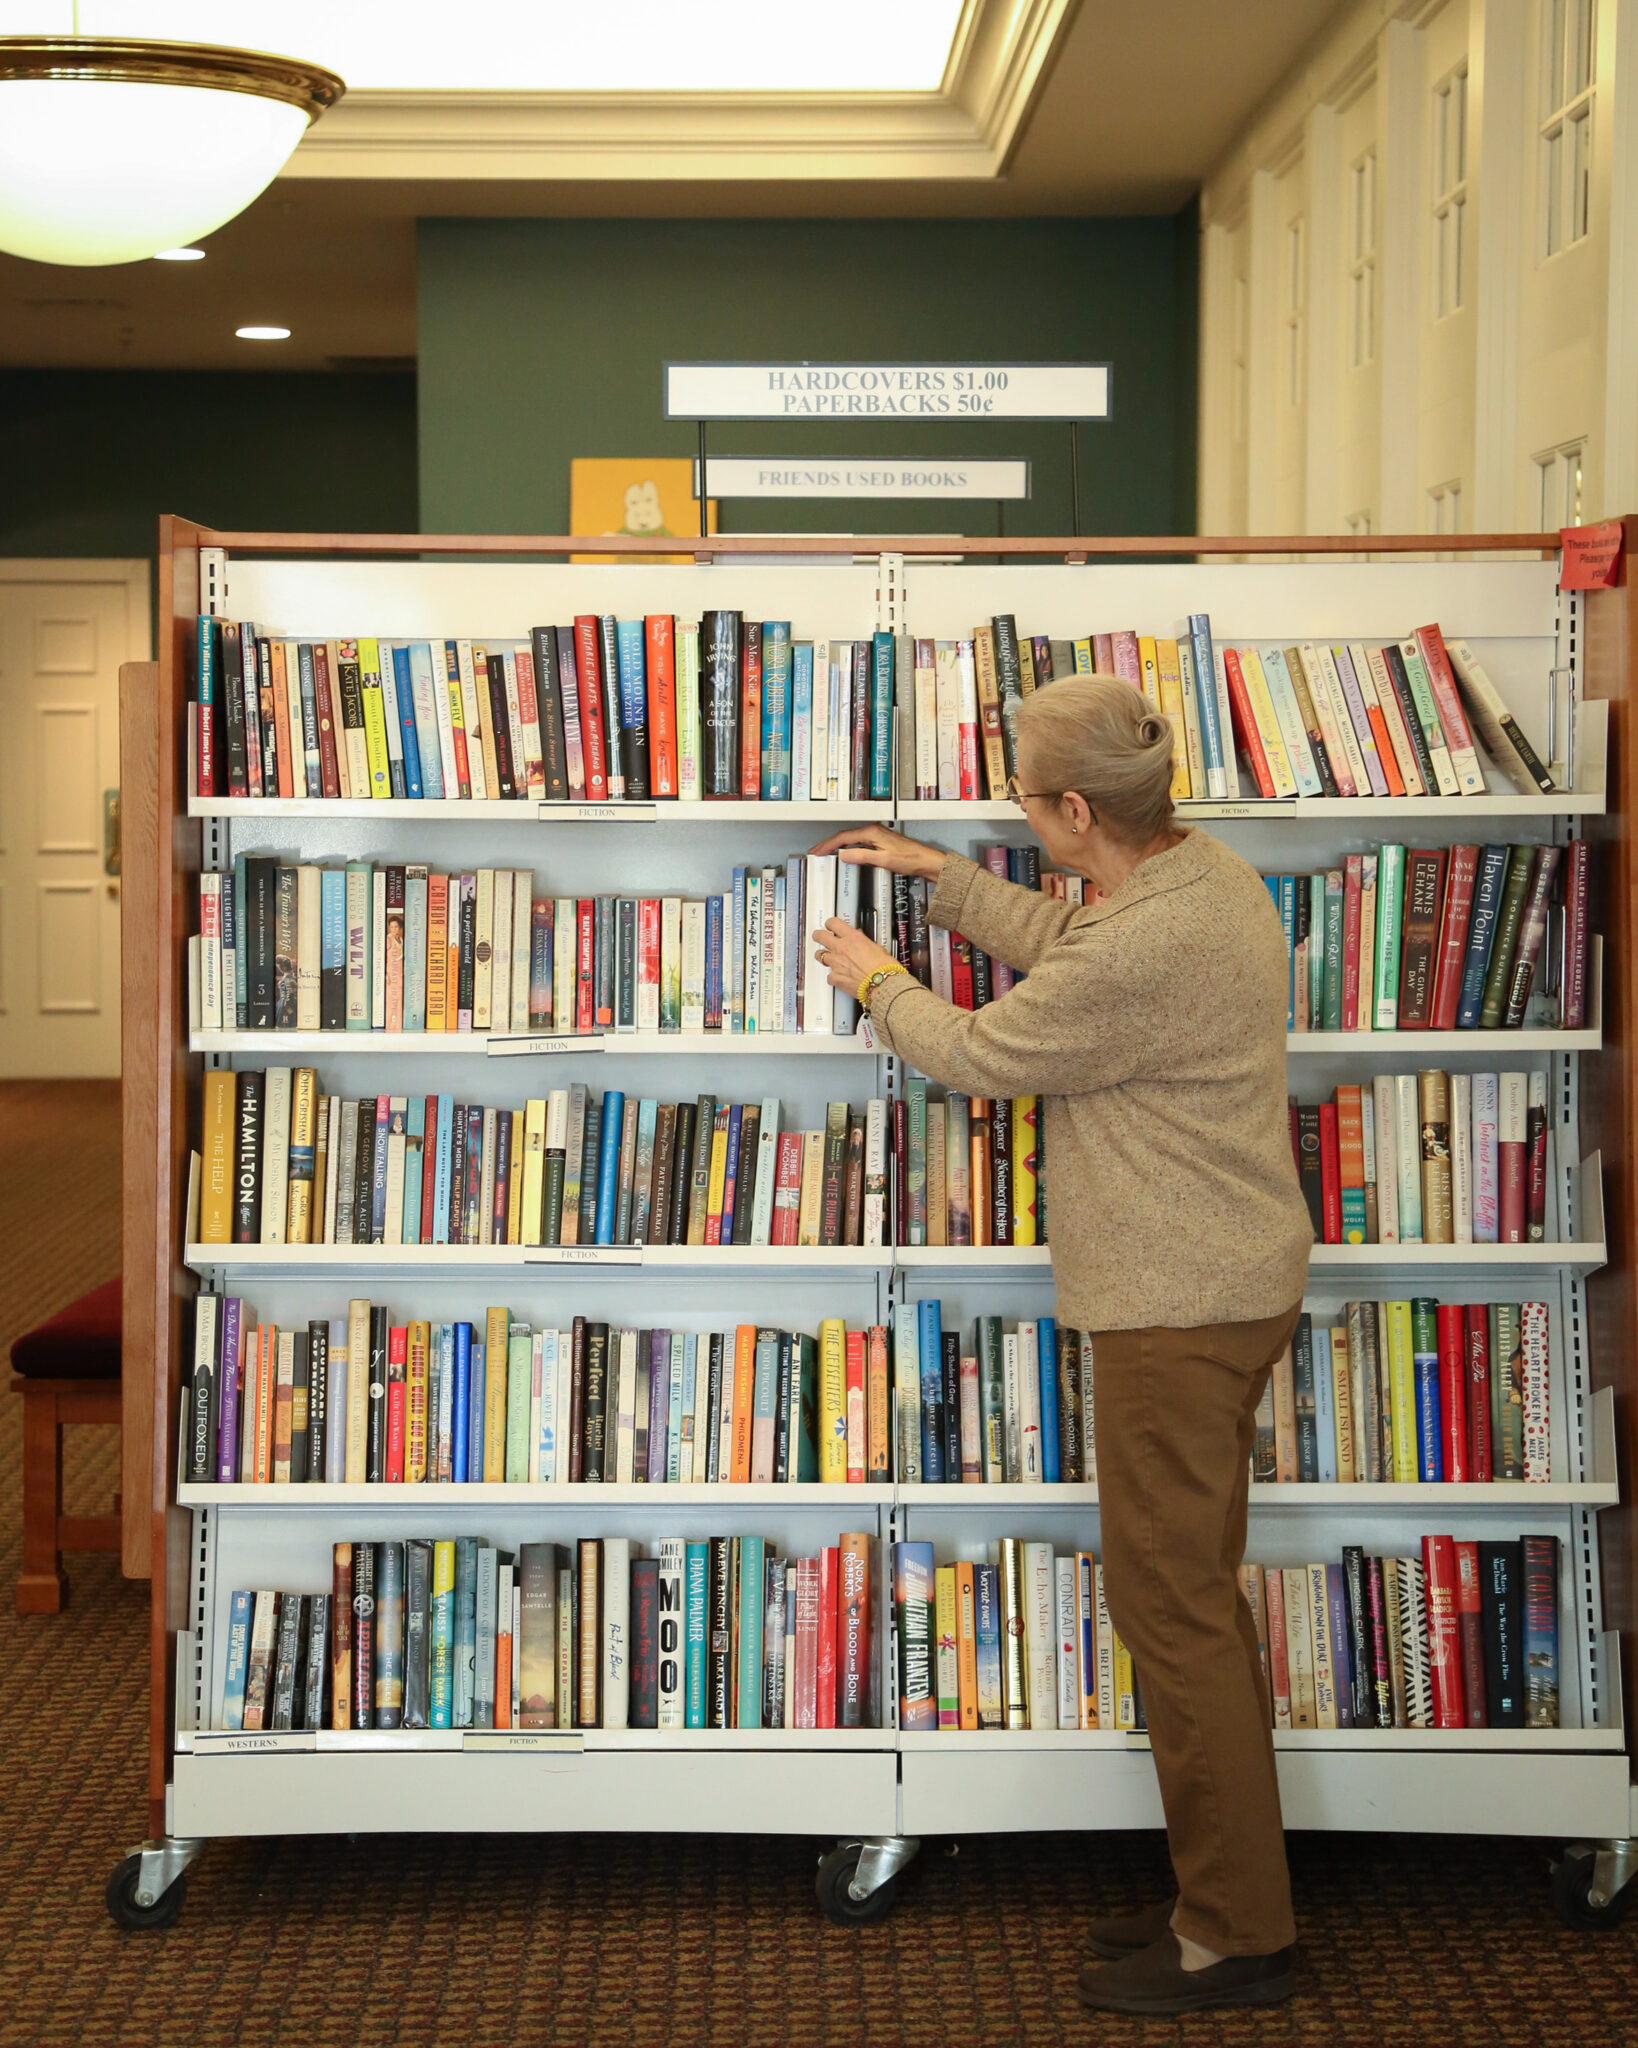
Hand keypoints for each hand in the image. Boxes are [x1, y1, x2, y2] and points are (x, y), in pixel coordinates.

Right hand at [806, 822, 945, 881]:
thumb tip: (844, 855)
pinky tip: (843, 853)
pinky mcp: (879, 842)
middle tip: (816, 852)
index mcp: (871, 832)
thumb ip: (862, 856)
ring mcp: (876, 836)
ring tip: (825, 852)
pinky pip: (857, 842)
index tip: (817, 851)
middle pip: (844, 836)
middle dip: (828, 844)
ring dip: (836, 846)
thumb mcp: (882, 860)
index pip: (843, 837)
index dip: (828, 845)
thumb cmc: (909, 858)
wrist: (924, 860)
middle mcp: (873, 831)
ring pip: (850, 839)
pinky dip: (846, 847)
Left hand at [812, 917, 897, 993]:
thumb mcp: (877, 947)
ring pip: (820, 955)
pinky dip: (832, 976)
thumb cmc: (884, 968)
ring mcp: (836, 963)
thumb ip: (865, 942)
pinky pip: (829, 976)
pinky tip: (837, 977)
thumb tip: (863, 941)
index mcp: (853, 938)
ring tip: (826, 957)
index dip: (830, 923)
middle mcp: (841, 948)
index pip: (833, 923)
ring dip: (823, 955)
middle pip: (820, 936)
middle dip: (819, 935)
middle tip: (819, 936)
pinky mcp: (835, 978)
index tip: (830, 925)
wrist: (883, 984)